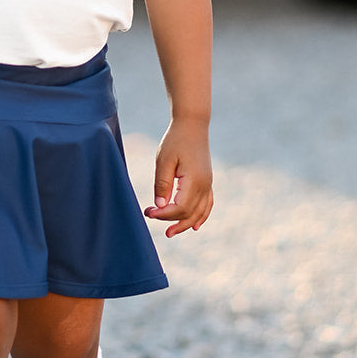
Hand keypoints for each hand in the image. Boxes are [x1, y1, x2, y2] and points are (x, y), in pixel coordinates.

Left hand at [143, 118, 213, 236]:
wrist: (193, 125)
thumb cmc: (176, 140)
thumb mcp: (164, 160)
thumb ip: (162, 184)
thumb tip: (161, 207)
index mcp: (194, 181)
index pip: (180, 208)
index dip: (164, 214)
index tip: (148, 212)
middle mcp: (205, 185)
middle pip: (189, 213)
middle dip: (170, 220)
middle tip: (150, 218)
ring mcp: (208, 184)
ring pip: (199, 212)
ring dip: (185, 224)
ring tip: (170, 232)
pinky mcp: (207, 181)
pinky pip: (207, 204)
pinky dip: (201, 216)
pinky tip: (194, 226)